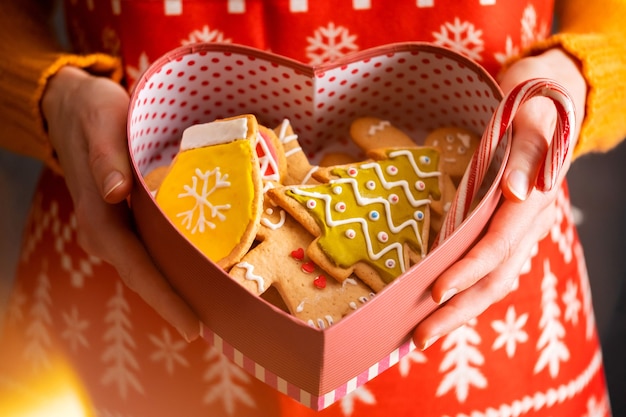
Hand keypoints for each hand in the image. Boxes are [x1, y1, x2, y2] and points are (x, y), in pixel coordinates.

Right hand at [42, 66, 200, 341]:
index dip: (165, 297)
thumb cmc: (92, 113)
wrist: (73, 108)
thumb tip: (114, 192)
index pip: (137, 268)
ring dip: (179, 290)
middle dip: (179, 304)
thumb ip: (105, 157)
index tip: (193, 325)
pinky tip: (201, 273)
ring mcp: (115, 230)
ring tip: (217, 309)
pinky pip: (151, 252)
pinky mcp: (125, 222)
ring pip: (150, 268)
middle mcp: (106, 233)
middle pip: (147, 278)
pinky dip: (175, 267)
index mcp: (100, 218)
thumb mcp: (101, 123)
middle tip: (221, 325)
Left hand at [413, 48, 586, 349]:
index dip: (469, 270)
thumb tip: (517, 192)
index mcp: (533, 203)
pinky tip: (437, 309)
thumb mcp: (531, 121)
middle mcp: (528, 228)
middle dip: (457, 310)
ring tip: (421, 335)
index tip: (436, 292)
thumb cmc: (531, 114)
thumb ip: (527, 154)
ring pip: (491, 284)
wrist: (545, 115)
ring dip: (458, 312)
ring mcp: (517, 236)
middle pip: (494, 279)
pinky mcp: (504, 237)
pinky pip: (486, 273)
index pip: (499, 245)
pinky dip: (463, 294)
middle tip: (419, 337)